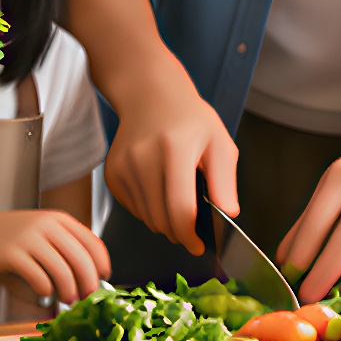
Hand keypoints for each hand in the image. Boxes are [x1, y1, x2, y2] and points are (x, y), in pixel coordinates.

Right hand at [0, 210, 111, 303]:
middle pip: (81, 259)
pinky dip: (46, 290)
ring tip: (67, 300)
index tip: (104, 278)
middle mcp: (46, 225)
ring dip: (69, 291)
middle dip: (89, 283)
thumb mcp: (39, 230)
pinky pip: (39, 278)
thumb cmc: (8, 237)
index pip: (92, 242)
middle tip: (87, 298)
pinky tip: (44, 292)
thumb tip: (89, 274)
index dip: (102, 264)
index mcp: (57, 218)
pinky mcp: (11, 254)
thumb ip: (62, 245)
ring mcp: (28, 238)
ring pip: (62, 272)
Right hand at [100, 61, 235, 255]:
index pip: (180, 209)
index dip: (190, 236)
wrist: (150, 95)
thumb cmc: (190, 119)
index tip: (198, 245)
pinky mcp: (112, 173)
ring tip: (176, 202)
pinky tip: (159, 191)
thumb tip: (228, 214)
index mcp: (175, 149)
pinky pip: (132, 209)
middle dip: (179, 232)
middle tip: (191, 228)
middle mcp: (143, 158)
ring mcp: (123, 166)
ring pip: (146, 218)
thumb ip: (225, 182)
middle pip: (161, 220)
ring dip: (163, 222)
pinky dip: (148, 210)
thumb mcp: (220, 143)